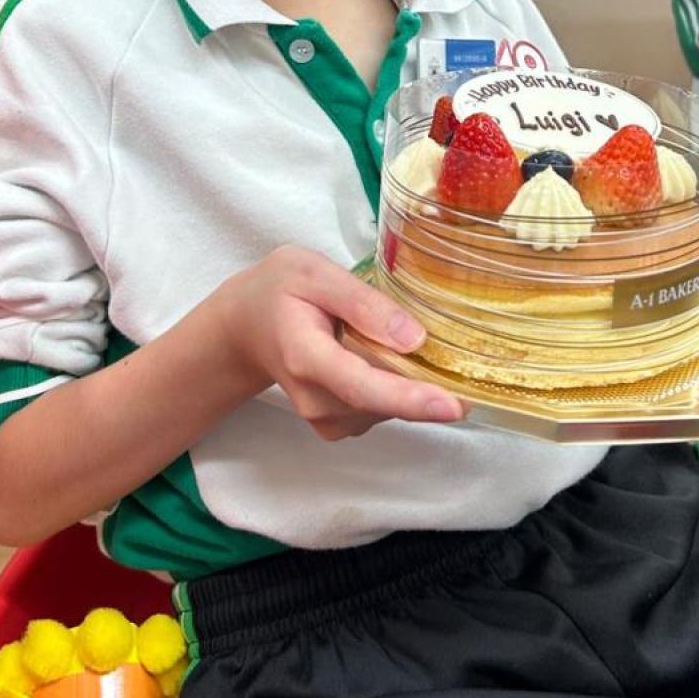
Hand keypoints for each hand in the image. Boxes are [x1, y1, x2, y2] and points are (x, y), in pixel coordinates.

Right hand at [220, 245, 465, 440]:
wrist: (245, 325)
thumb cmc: (279, 291)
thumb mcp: (314, 273)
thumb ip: (363, 302)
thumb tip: (414, 338)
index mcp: (305, 356)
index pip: (362, 386)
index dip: (410, 399)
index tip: (453, 405)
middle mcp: (313, 398)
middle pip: (382, 403)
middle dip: (422, 384)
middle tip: (446, 351)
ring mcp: (322, 417)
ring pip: (386, 408)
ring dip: (405, 381)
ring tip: (387, 336)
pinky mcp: (334, 425)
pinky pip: (380, 411)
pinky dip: (393, 388)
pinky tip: (381, 357)